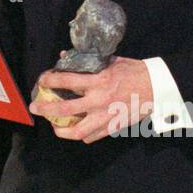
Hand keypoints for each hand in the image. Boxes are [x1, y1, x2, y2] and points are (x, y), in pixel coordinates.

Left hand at [28, 56, 153, 142]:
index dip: (50, 80)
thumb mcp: (110, 60)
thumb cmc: (134, 70)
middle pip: (65, 109)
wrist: (157, 86)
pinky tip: (75, 130)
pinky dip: (81, 135)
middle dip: (46, 109)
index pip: (66, 81)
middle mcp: (99, 100)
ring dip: (61, 130)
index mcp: (99, 81)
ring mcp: (106, 116)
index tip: (42, 80)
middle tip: (35, 108)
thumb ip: (87, 61)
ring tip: (53, 126)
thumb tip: (64, 56)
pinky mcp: (113, 127)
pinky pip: (92, 136)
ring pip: (77, 131)